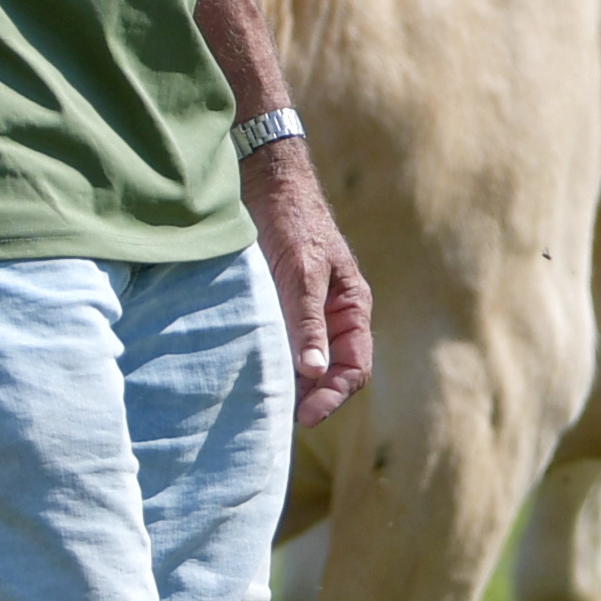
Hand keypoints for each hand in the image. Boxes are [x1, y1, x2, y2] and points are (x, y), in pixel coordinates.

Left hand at [246, 147, 372, 423]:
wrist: (265, 183)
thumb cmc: (293, 223)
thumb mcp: (302, 274)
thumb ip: (307, 322)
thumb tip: (314, 374)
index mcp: (352, 309)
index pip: (354, 369)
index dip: (332, 397)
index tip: (302, 417)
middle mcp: (333, 316)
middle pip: (330, 372)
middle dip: (309, 397)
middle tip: (276, 417)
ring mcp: (306, 312)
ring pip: (303, 361)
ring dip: (287, 381)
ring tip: (260, 402)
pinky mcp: (279, 305)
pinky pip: (280, 344)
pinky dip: (269, 361)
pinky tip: (246, 371)